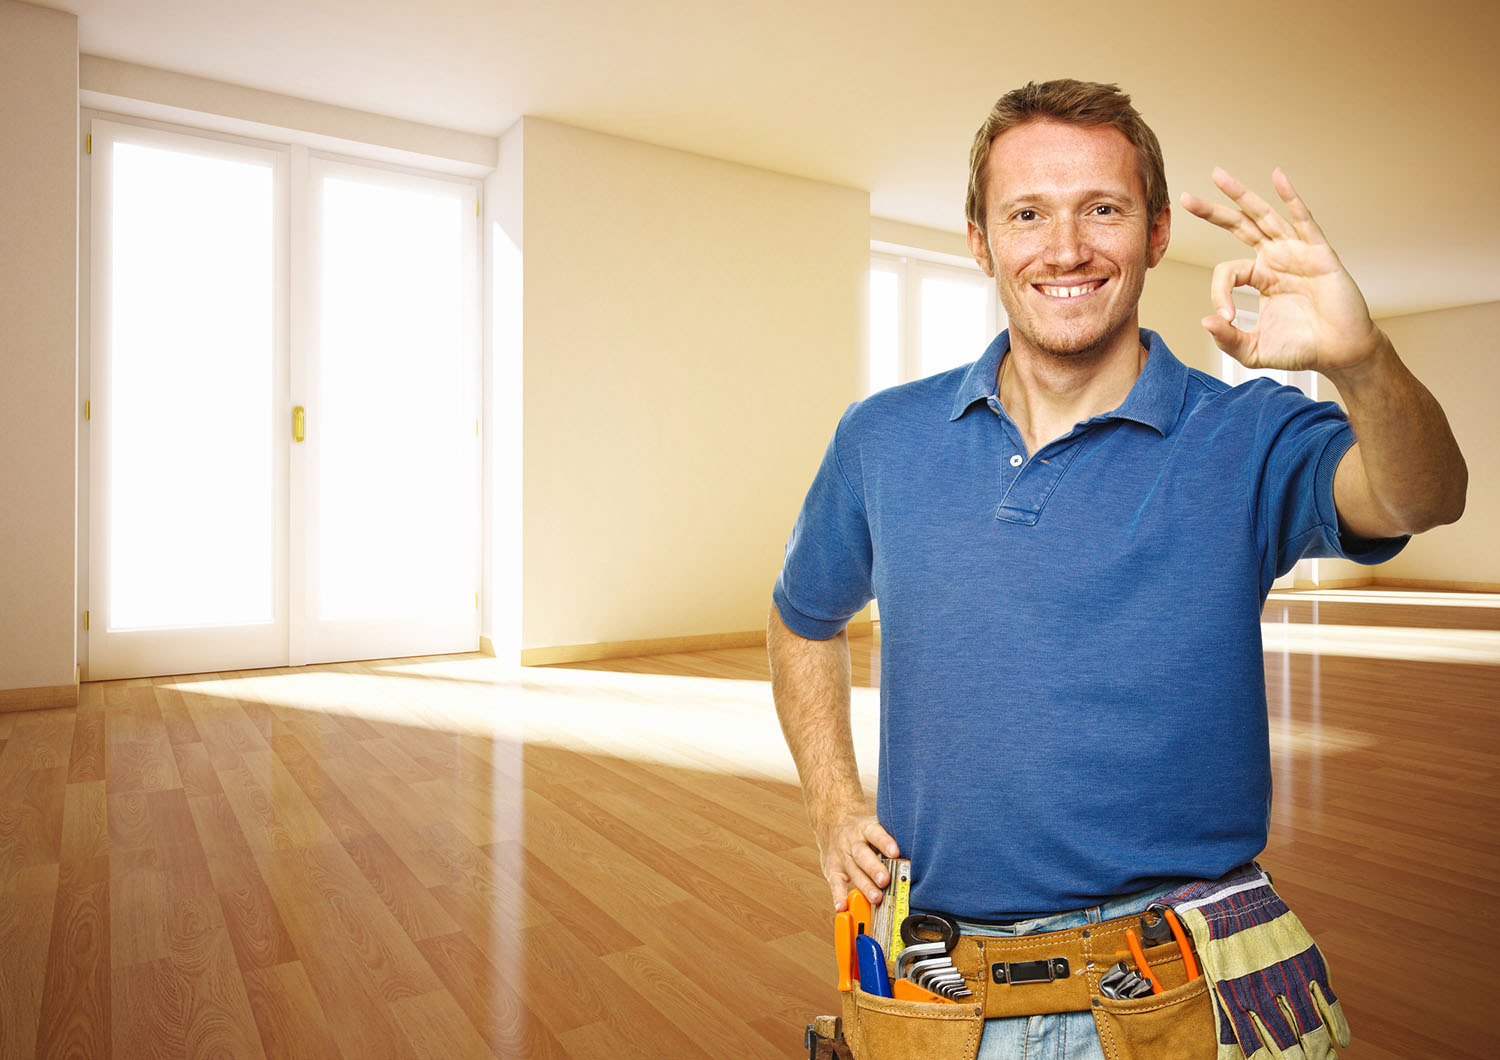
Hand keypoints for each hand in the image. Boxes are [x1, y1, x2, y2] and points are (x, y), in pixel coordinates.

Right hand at [817, 806, 899, 911]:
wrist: (832, 820)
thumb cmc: (863, 828)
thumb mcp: (875, 824)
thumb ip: (892, 836)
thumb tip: (922, 848)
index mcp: (865, 828)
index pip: (875, 833)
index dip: (885, 842)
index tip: (896, 853)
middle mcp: (852, 842)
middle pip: (862, 855)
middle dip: (874, 869)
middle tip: (886, 880)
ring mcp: (842, 856)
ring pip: (853, 871)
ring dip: (864, 885)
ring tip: (876, 898)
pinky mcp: (833, 869)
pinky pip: (835, 884)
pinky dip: (838, 896)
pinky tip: (842, 907)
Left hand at [1181, 168, 1384, 380]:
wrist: (1340, 353)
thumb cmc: (1301, 349)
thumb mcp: (1253, 349)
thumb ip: (1227, 339)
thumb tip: (1204, 322)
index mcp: (1260, 277)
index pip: (1227, 271)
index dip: (1218, 292)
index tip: (1225, 317)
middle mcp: (1276, 259)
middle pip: (1239, 226)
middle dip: (1213, 211)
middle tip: (1187, 199)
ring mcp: (1297, 252)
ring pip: (1264, 216)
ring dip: (1241, 195)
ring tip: (1218, 176)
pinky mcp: (1318, 253)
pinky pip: (1303, 220)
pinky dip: (1291, 198)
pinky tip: (1277, 177)